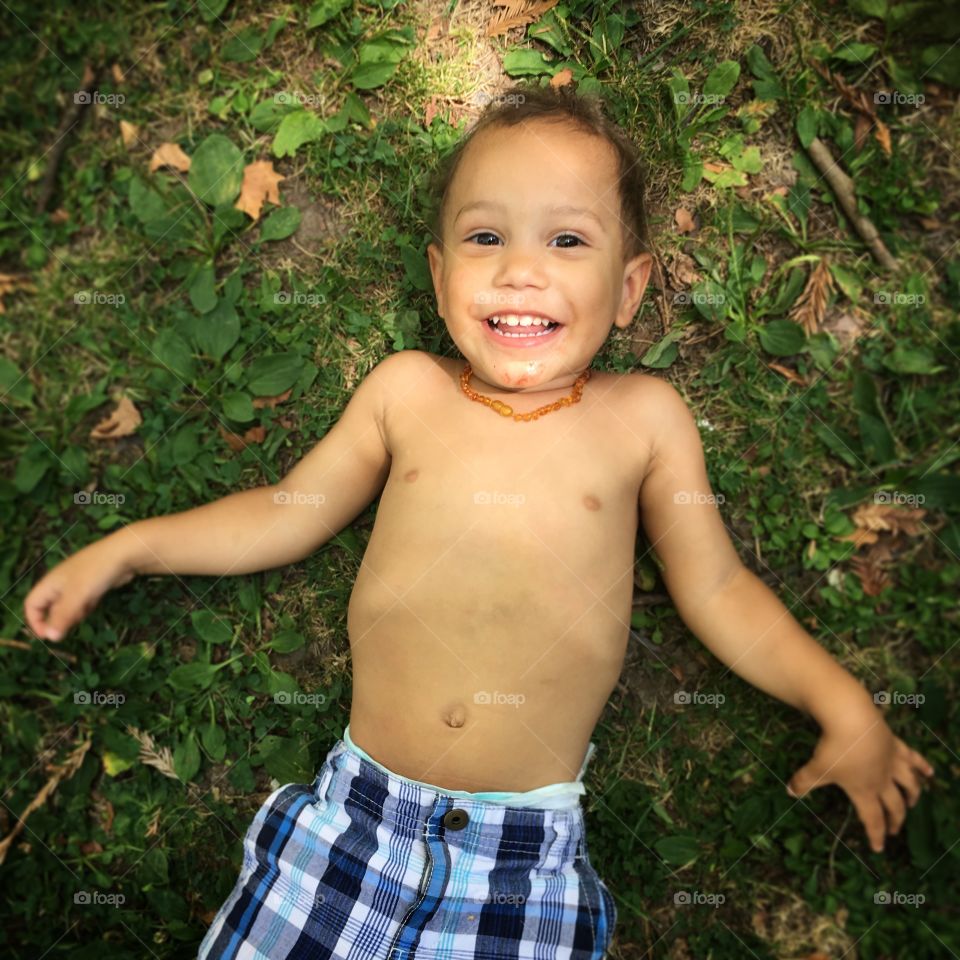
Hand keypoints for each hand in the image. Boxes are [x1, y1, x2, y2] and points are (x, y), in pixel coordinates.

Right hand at [23, 536, 136, 641]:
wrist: (124, 555)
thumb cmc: (95, 573)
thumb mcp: (76, 596)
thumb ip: (62, 617)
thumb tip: (50, 637)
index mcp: (50, 583)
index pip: (32, 604)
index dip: (35, 621)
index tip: (47, 636)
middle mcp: (61, 583)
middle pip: (50, 607)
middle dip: (57, 620)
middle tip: (69, 628)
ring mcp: (78, 584)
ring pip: (68, 606)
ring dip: (72, 615)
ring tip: (83, 613)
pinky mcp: (93, 585)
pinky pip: (83, 601)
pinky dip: (85, 608)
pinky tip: (93, 606)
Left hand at [785, 706, 934, 852]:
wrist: (852, 720)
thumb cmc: (834, 749)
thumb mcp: (816, 768)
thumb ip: (803, 782)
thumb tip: (789, 792)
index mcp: (864, 790)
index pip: (872, 819)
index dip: (876, 835)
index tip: (879, 848)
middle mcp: (882, 780)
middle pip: (894, 805)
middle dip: (895, 820)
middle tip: (895, 830)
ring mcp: (891, 762)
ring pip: (908, 784)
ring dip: (912, 796)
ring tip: (912, 803)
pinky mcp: (895, 744)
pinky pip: (913, 758)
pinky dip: (923, 766)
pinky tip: (930, 773)